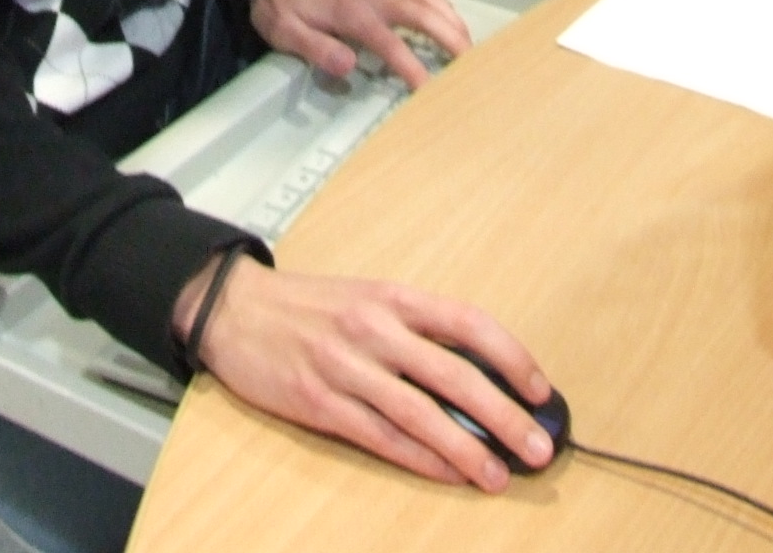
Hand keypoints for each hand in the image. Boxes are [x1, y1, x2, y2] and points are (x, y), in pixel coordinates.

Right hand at [178, 261, 554, 489]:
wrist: (232, 309)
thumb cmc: (307, 306)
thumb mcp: (367, 298)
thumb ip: (415, 330)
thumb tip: (478, 374)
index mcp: (392, 296)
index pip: (468, 323)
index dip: (511, 357)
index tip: (540, 388)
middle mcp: (374, 328)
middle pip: (454, 374)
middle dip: (503, 414)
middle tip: (538, 445)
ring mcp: (346, 367)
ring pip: (421, 413)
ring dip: (466, 449)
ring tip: (499, 475)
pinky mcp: (320, 403)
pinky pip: (381, 437)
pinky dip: (420, 459)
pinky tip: (447, 474)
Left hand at [249, 0, 470, 91]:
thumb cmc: (282, 6)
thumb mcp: (284, 31)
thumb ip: (315, 48)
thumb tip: (349, 66)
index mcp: (352, 13)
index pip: (390, 42)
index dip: (412, 66)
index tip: (430, 90)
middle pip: (422, 13)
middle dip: (450, 38)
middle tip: (470, 66)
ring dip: (452, 20)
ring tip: (469, 48)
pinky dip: (442, 4)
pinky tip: (451, 21)